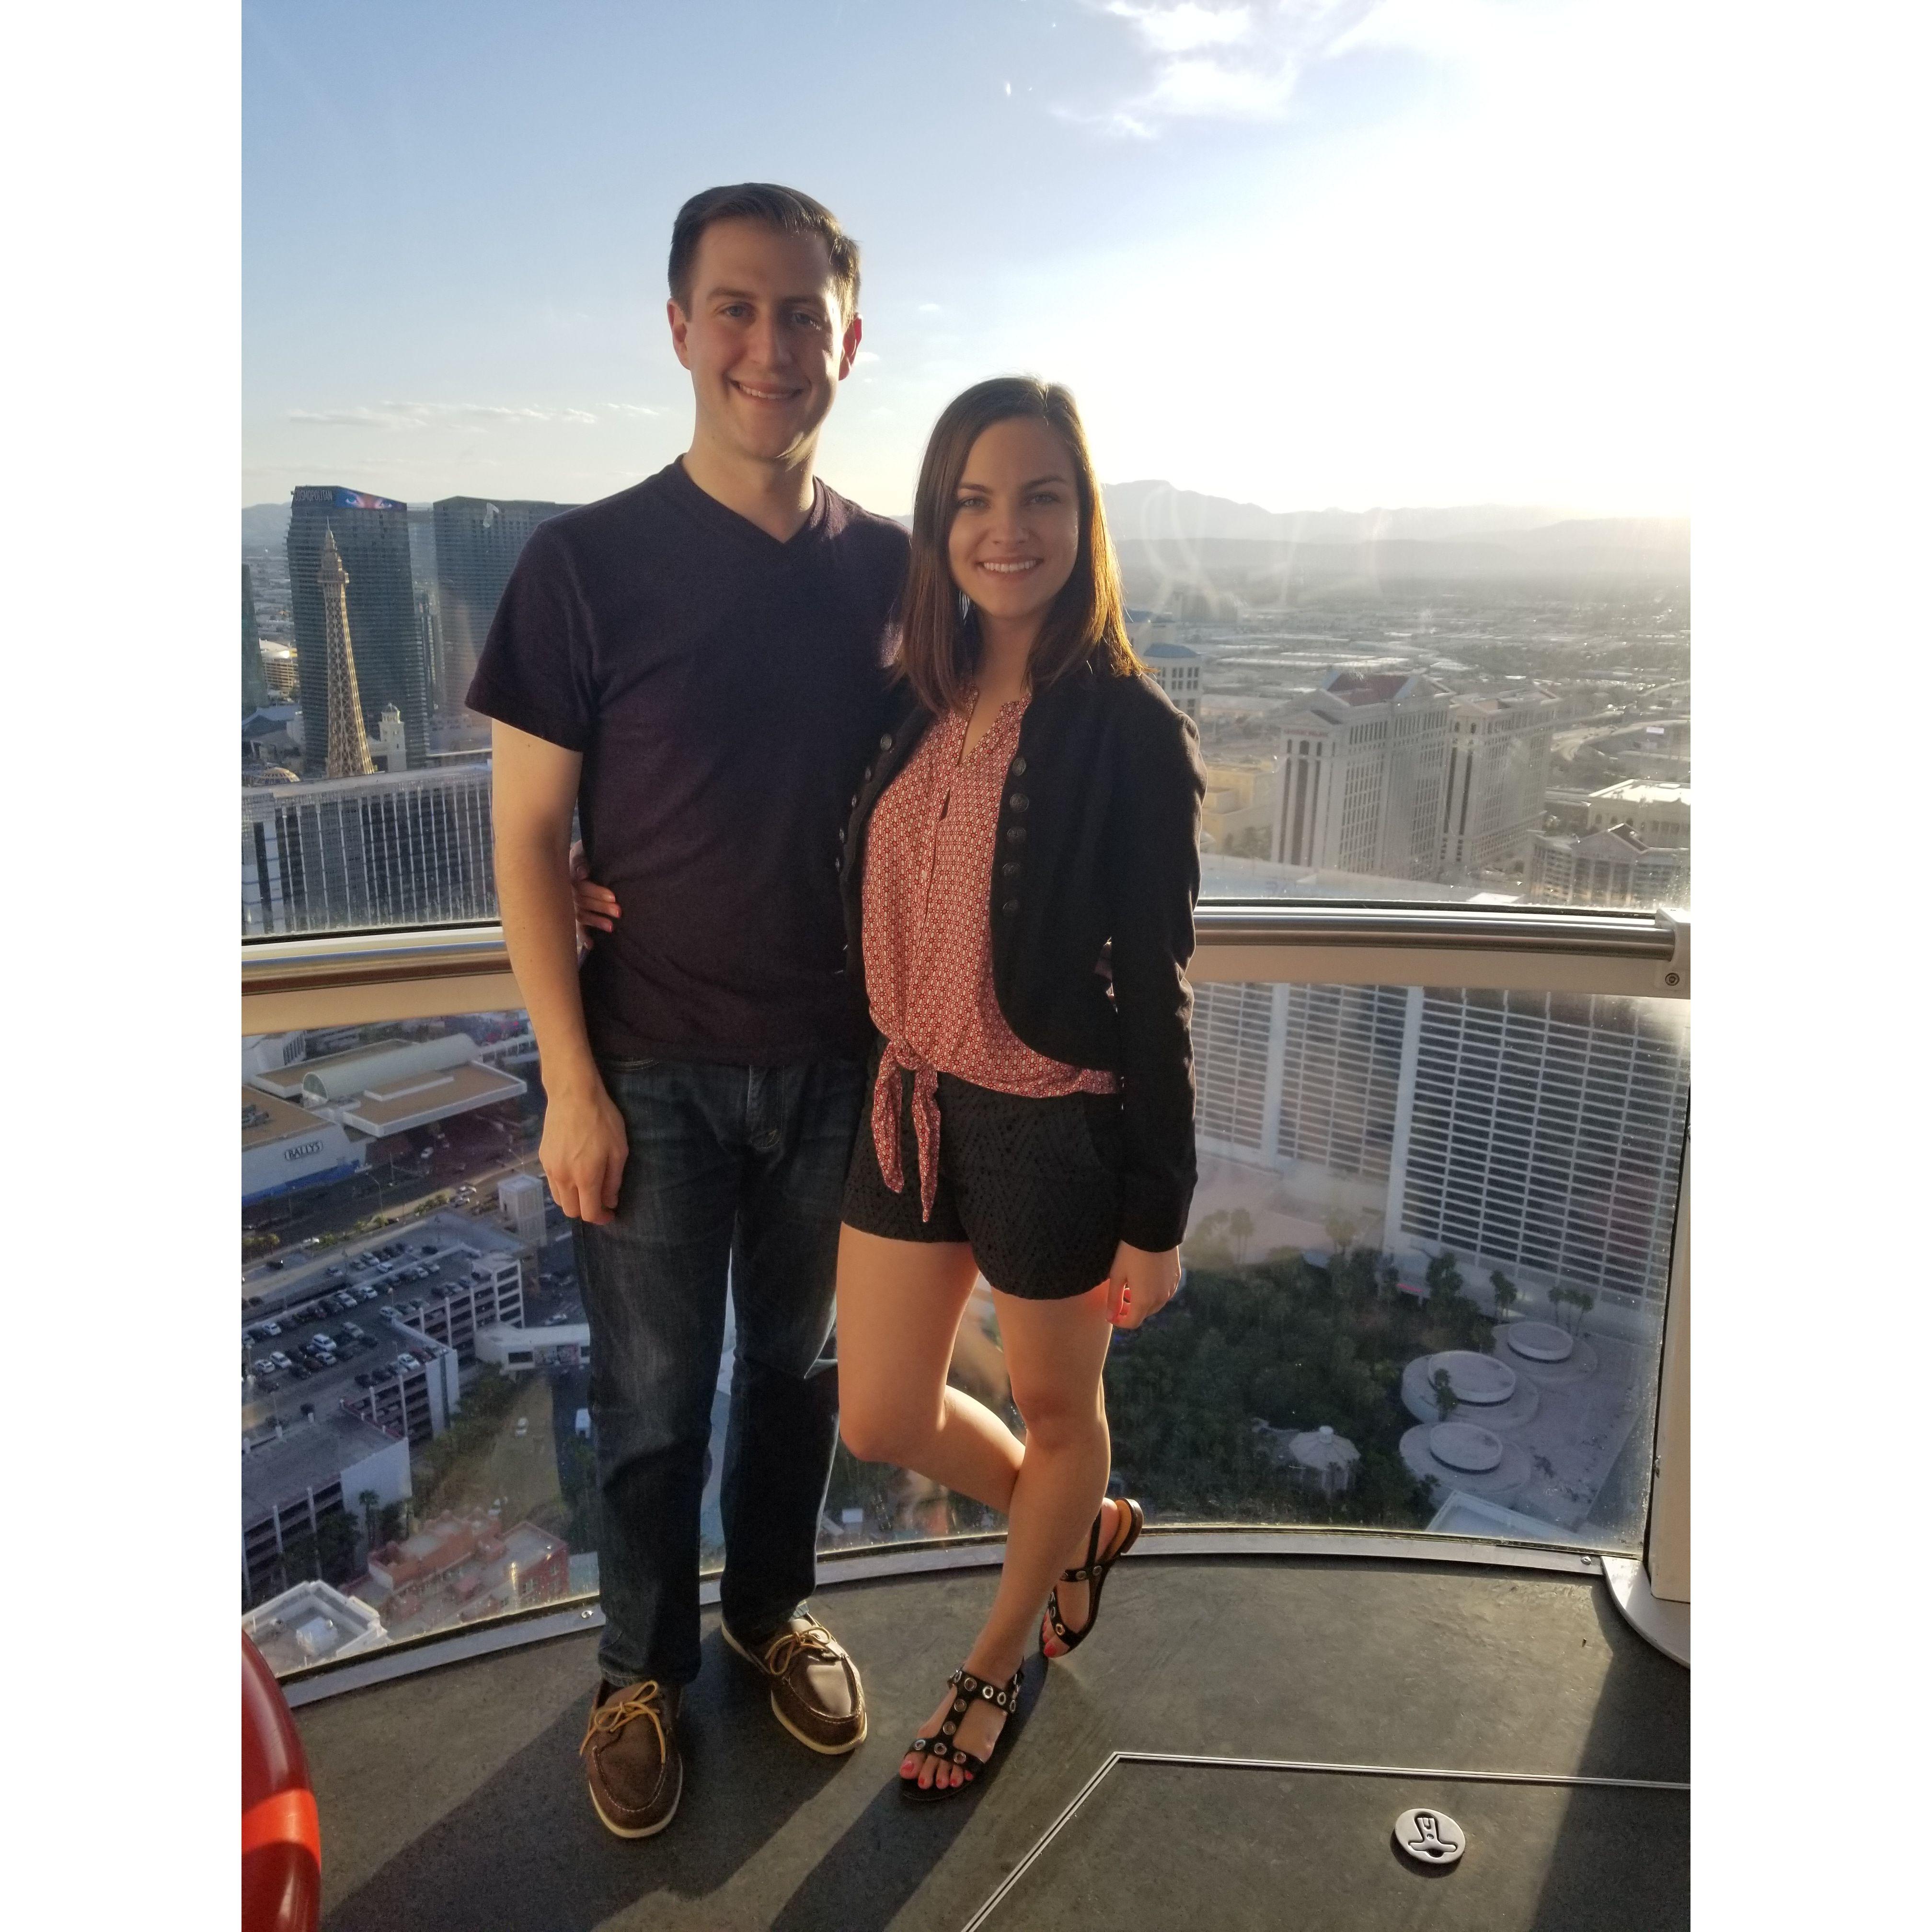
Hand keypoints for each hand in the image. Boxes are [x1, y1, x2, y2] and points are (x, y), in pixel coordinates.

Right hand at [540, 1079, 628, 1224]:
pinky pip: (552, 1183)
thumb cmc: (602, 1119)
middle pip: (571, 1211)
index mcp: (585, 1177)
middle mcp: (564, 1177)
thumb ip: (613, 1180)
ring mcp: (550, 1168)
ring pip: (559, 1199)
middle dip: (586, 1211)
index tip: (610, 1213)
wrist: (573, 1094)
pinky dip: (564, 1187)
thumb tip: (610, 1202)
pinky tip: (574, 1174)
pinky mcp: (542, 1158)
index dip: (601, 1218)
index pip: (588, 1213)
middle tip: (600, 1200)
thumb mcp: (618, 1149)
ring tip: (587, 1188)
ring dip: (573, 1200)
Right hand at [569, 841, 620, 947]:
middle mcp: (568, 893)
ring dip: (596, 921)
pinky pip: (577, 927)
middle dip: (602, 907)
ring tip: (612, 927)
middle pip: (584, 902)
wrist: (573, 858)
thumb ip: (582, 860)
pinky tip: (591, 945)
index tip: (613, 896)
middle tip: (619, 911)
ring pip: (582, 915)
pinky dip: (584, 936)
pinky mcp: (574, 914)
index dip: (597, 892)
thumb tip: (582, 873)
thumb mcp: (581, 852)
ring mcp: (570, 905)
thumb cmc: (583, 855)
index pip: (583, 887)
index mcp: (569, 877)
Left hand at [1105, 1241, 1180, 1329]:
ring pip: (1155, 1304)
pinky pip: (1164, 1293)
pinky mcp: (1176, 1278)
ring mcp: (1170, 1289)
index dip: (1120, 1322)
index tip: (1111, 1314)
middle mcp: (1160, 1299)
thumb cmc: (1130, 1252)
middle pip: (1144, 1314)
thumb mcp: (1117, 1275)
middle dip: (1130, 1311)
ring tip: (1131, 1287)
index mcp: (1144, 1301)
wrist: (1154, 1231)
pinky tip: (1145, 1279)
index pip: (1132, 1322)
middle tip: (1120, 1298)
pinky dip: (1153, 1293)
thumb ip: (1113, 1299)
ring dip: (1142, 1302)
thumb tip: (1110, 1316)